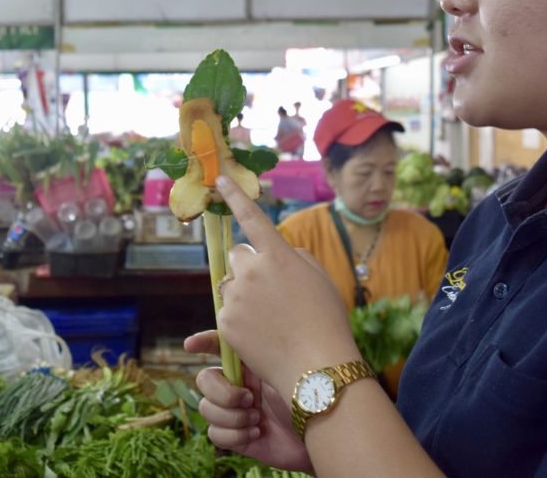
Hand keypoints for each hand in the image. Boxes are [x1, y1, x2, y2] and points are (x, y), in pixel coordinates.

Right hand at [184, 330, 312, 472]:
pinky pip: (215, 434)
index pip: (218, 346)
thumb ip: (257, 347)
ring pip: (206, 409)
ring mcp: (236, 411)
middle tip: (248, 398)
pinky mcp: (237, 437)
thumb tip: (235, 322)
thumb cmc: (310, 392)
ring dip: (232, 415)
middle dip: (221, 392)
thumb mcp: (282, 363)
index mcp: (249, 363)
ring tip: (257, 418)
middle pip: (204, 380)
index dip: (202, 342)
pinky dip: (235, 434)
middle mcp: (239, 384)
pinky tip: (257, 432)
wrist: (322, 431)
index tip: (190, 345)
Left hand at [214, 175, 361, 394]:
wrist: (317, 367)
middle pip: (238, 256)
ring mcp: (236, 297)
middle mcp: (252, 271)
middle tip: (270, 290)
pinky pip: (228, 312)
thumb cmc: (326, 320)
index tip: (220, 178)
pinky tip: (262, 334)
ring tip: (271, 318)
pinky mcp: (226, 323)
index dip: (235, 196)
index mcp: (278, 255)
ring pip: (231, 285)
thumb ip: (294, 256)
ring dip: (244, 293)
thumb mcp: (319, 277)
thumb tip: (275, 251)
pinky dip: (240, 319)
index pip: (252, 217)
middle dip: (249, 266)